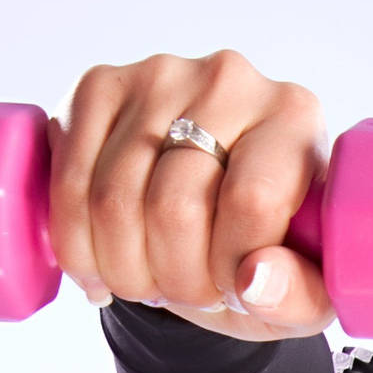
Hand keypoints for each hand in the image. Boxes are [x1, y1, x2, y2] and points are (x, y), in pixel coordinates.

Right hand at [46, 48, 337, 340]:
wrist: (213, 202)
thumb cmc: (268, 242)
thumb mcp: (304, 287)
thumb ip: (298, 295)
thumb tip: (254, 280)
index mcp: (295, 118)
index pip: (250, 202)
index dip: (229, 267)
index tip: (232, 290)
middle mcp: (231, 80)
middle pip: (173, 206)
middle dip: (173, 278)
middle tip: (188, 293)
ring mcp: (160, 76)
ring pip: (112, 200)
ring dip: (123, 269)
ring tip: (151, 282)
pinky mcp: (100, 87)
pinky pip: (68, 184)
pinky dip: (78, 246)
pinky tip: (104, 266)